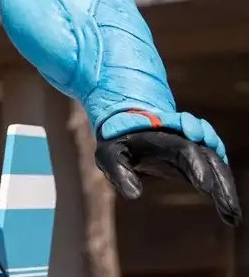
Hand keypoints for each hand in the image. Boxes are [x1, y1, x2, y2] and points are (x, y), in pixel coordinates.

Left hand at [96, 129, 240, 225]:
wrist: (128, 127)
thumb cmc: (117, 142)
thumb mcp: (108, 155)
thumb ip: (119, 173)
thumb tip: (134, 195)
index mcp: (163, 135)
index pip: (186, 149)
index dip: (197, 166)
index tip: (205, 188)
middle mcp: (184, 138)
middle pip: (210, 158)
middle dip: (222, 183)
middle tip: (230, 210)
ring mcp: (194, 146)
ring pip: (218, 165)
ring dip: (227, 189)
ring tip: (233, 216)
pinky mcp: (198, 158)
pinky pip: (217, 170)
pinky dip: (225, 189)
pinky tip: (229, 211)